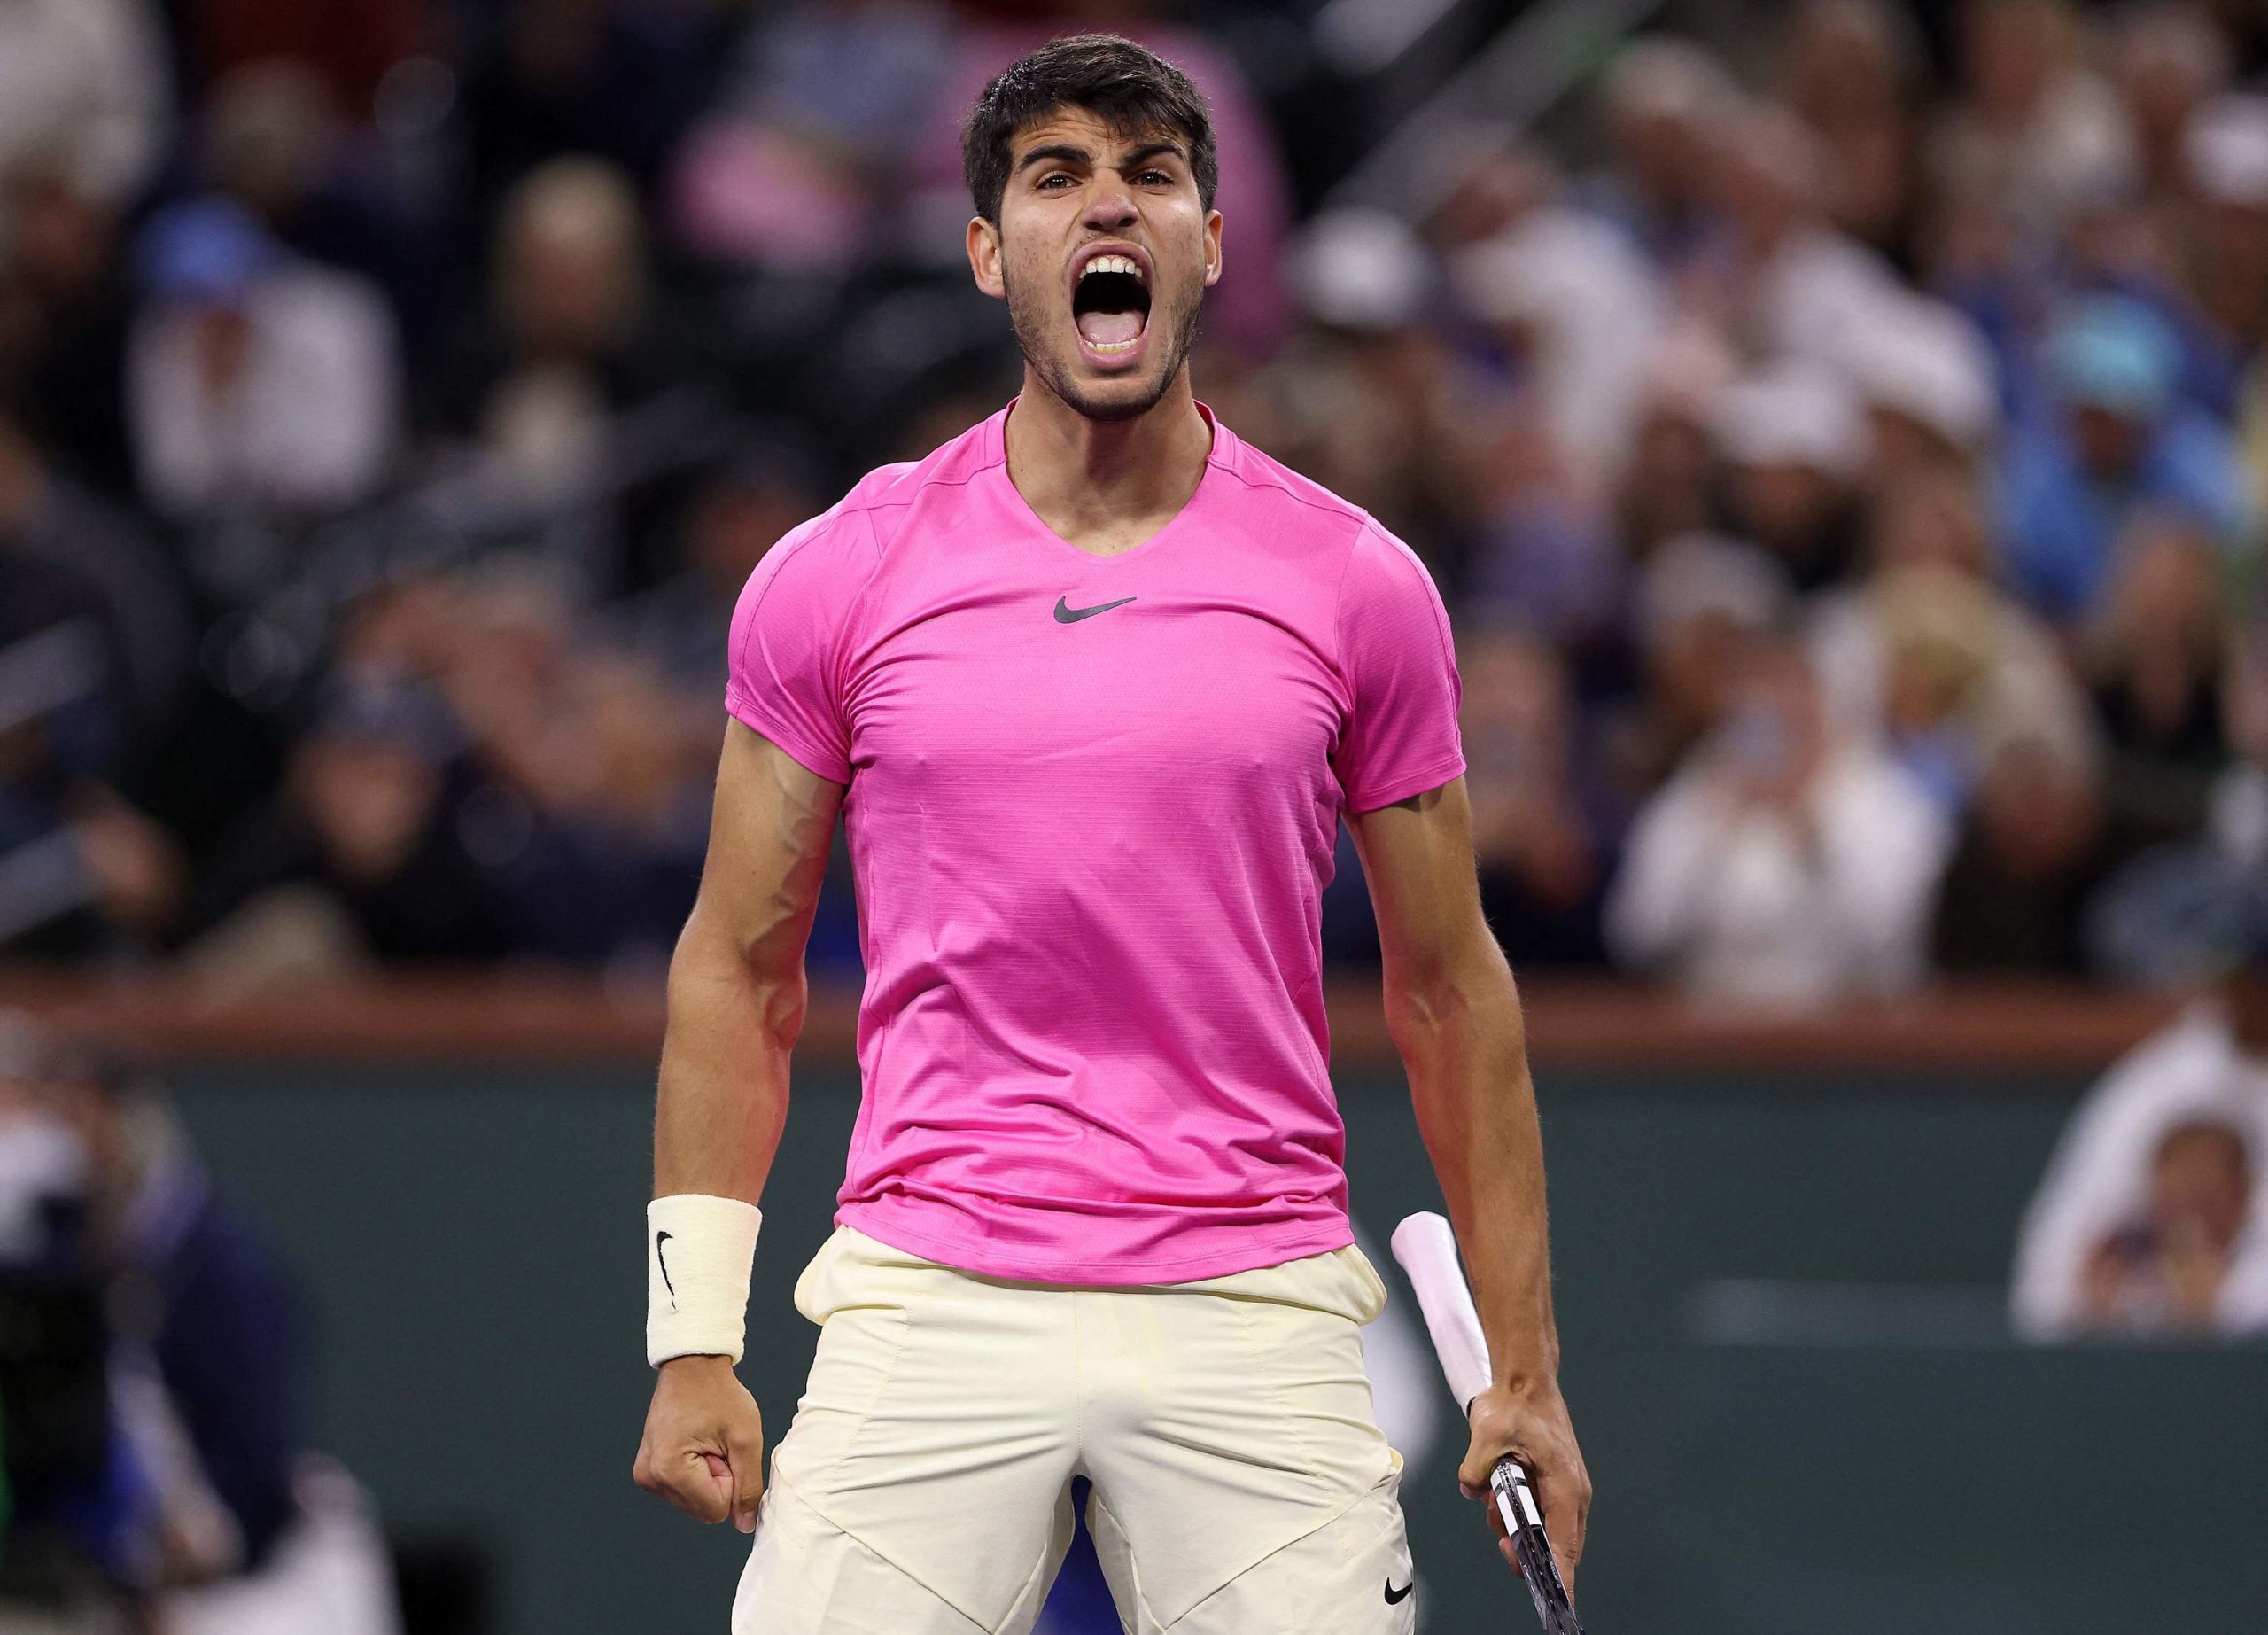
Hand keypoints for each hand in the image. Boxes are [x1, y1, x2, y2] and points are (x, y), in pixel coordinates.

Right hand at [634, 1355, 765, 1531]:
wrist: (692, 1367)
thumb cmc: (718, 1395)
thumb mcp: (745, 1438)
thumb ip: (748, 1486)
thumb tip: (745, 1524)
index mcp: (670, 1469)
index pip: (716, 1510)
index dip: (730, 1481)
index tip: (723, 1449)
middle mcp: (651, 1477)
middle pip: (703, 1510)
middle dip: (718, 1480)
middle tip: (715, 1444)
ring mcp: (646, 1476)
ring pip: (694, 1503)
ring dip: (708, 1477)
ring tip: (705, 1442)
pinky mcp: (648, 1472)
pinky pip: (683, 1491)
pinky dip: (695, 1474)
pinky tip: (695, 1444)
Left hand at [1458, 1378, 1590, 1597]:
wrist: (1526, 1379)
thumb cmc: (1516, 1403)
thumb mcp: (1487, 1434)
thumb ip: (1476, 1469)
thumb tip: (1471, 1489)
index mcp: (1565, 1486)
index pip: (1564, 1545)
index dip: (1559, 1577)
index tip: (1557, 1604)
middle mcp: (1572, 1492)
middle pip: (1555, 1544)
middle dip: (1524, 1548)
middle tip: (1502, 1544)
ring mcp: (1565, 1488)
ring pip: (1543, 1528)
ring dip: (1515, 1524)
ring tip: (1495, 1502)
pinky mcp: (1553, 1482)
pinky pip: (1538, 1511)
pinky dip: (1517, 1509)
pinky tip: (1499, 1491)